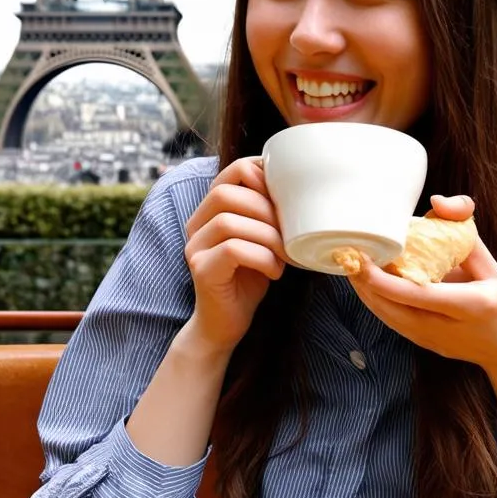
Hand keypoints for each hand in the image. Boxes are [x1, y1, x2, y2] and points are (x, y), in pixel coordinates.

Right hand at [184, 156, 286, 351]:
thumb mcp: (263, 240)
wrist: (227, 324)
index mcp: (211, 211)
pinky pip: (233, 250)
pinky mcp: (201, 270)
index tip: (287, 190)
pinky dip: (261, 257)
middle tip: (289, 231)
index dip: (259, 173)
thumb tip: (301, 188)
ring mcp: (195, 247)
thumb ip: (268, 214)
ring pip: (229, 221)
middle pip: (225, 194)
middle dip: (265, 208)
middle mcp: (196, 225)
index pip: (230, 173)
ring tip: (284, 255)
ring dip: (266, 236)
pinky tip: (274, 272)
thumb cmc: (250, 278)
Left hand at [347, 195, 496, 379]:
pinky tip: (365, 280)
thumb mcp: (491, 264)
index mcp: (471, 304)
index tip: (359, 254)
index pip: (415, 292)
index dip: (380, 277)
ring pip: (384, 315)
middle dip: (362, 279)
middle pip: (389, 306)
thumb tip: (434, 202)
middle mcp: (446, 327)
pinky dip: (375, 299)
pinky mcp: (422, 344)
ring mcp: (431, 341)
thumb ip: (461, 230)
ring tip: (350, 261)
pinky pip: (390, 319)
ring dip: (363, 288)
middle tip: (345, 250)